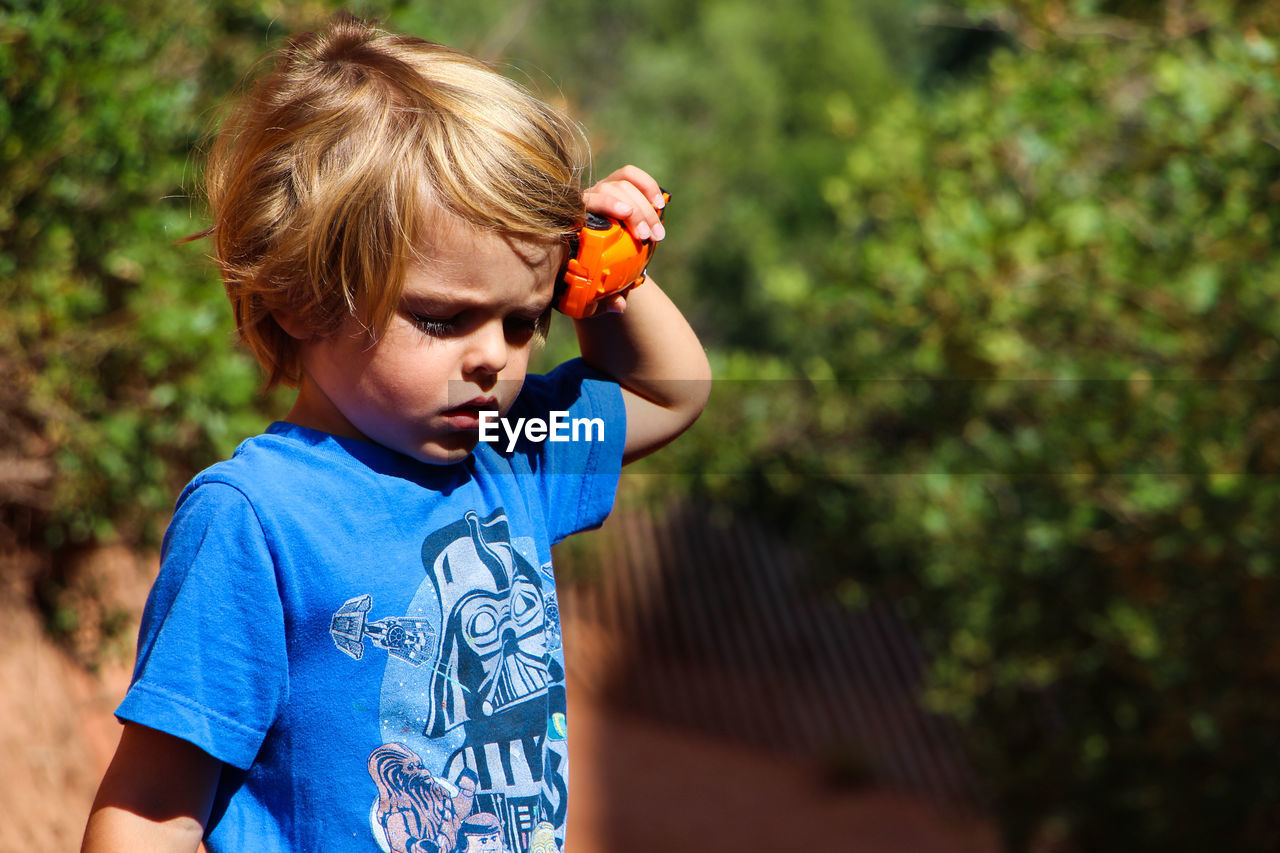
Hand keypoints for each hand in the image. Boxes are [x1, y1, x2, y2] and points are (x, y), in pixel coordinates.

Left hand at [581, 165, 667, 314]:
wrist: (595, 264)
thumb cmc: (587, 281)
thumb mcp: (590, 296)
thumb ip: (603, 301)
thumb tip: (620, 305)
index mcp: (571, 221)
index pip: (586, 201)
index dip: (606, 203)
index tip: (626, 214)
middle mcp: (585, 200)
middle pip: (609, 190)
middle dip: (635, 212)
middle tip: (649, 237)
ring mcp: (601, 190)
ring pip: (623, 184)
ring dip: (645, 207)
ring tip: (657, 234)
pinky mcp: (618, 186)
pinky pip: (632, 176)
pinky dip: (648, 186)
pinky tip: (659, 204)